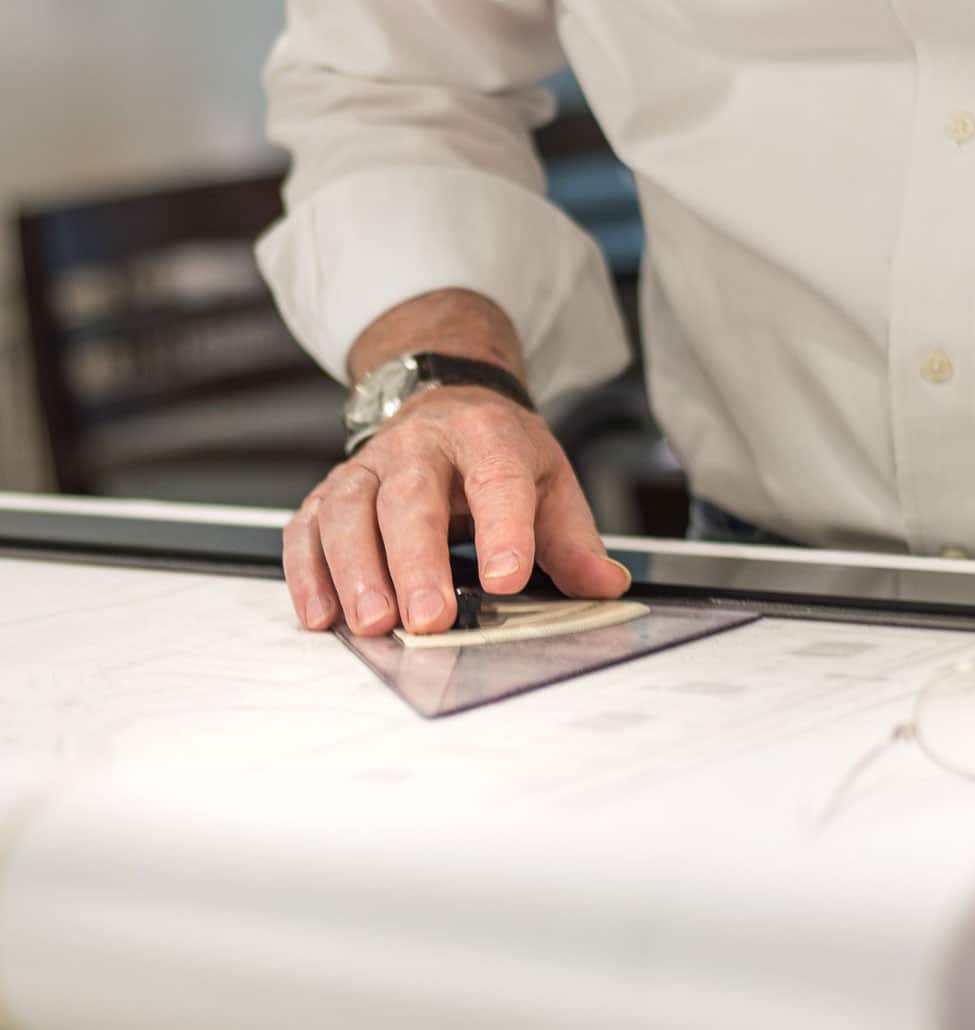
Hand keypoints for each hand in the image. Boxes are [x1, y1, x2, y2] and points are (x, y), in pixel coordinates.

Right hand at [282, 291, 628, 635]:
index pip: (497, 480)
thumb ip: (573, 541)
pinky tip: (321, 615)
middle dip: (417, 562)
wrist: (446, 400)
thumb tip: (606, 585)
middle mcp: (420, 445)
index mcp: (487, 436)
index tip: (507, 578)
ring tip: (373, 624)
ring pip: (348, 511)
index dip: (504, 530)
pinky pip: (308, 527)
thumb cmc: (500, 453)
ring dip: (355, 571)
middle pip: (410, 499)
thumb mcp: (550, 483)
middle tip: (428, 619)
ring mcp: (369, 466)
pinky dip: (309, 573)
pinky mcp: (332, 490)